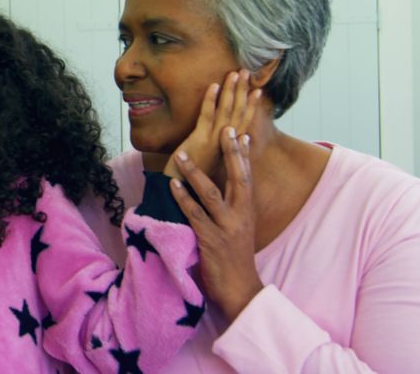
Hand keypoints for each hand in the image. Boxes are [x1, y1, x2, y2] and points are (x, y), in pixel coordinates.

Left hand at [164, 69, 259, 179]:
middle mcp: (226, 143)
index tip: (258, 90)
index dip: (252, 105)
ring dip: (231, 91)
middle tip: (247, 72)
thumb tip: (241, 136)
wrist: (182, 191)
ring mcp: (214, 141)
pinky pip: (207, 116)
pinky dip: (210, 100)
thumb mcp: (215, 161)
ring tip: (235, 74)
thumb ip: (227, 148)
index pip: (245, 122)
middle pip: (238, 113)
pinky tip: (214, 86)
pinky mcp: (200, 140)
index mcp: (231, 147)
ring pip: (226, 111)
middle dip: (243, 91)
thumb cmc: (195, 177)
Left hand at [170, 127, 262, 322]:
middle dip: (231, 152)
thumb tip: (222, 190)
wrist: (240, 291)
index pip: (247, 177)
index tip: (241, 132)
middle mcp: (240, 216)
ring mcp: (226, 227)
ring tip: (181, 154)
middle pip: (237, 178)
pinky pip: (195, 214)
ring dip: (195, 172)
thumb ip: (232, 210)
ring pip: (211, 193)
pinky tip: (172, 185)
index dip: (243, 155)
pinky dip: (183, 198)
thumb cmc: (235, 259)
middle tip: (225, 128)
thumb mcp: (239, 230)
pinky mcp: (210, 240)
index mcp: (247, 212)